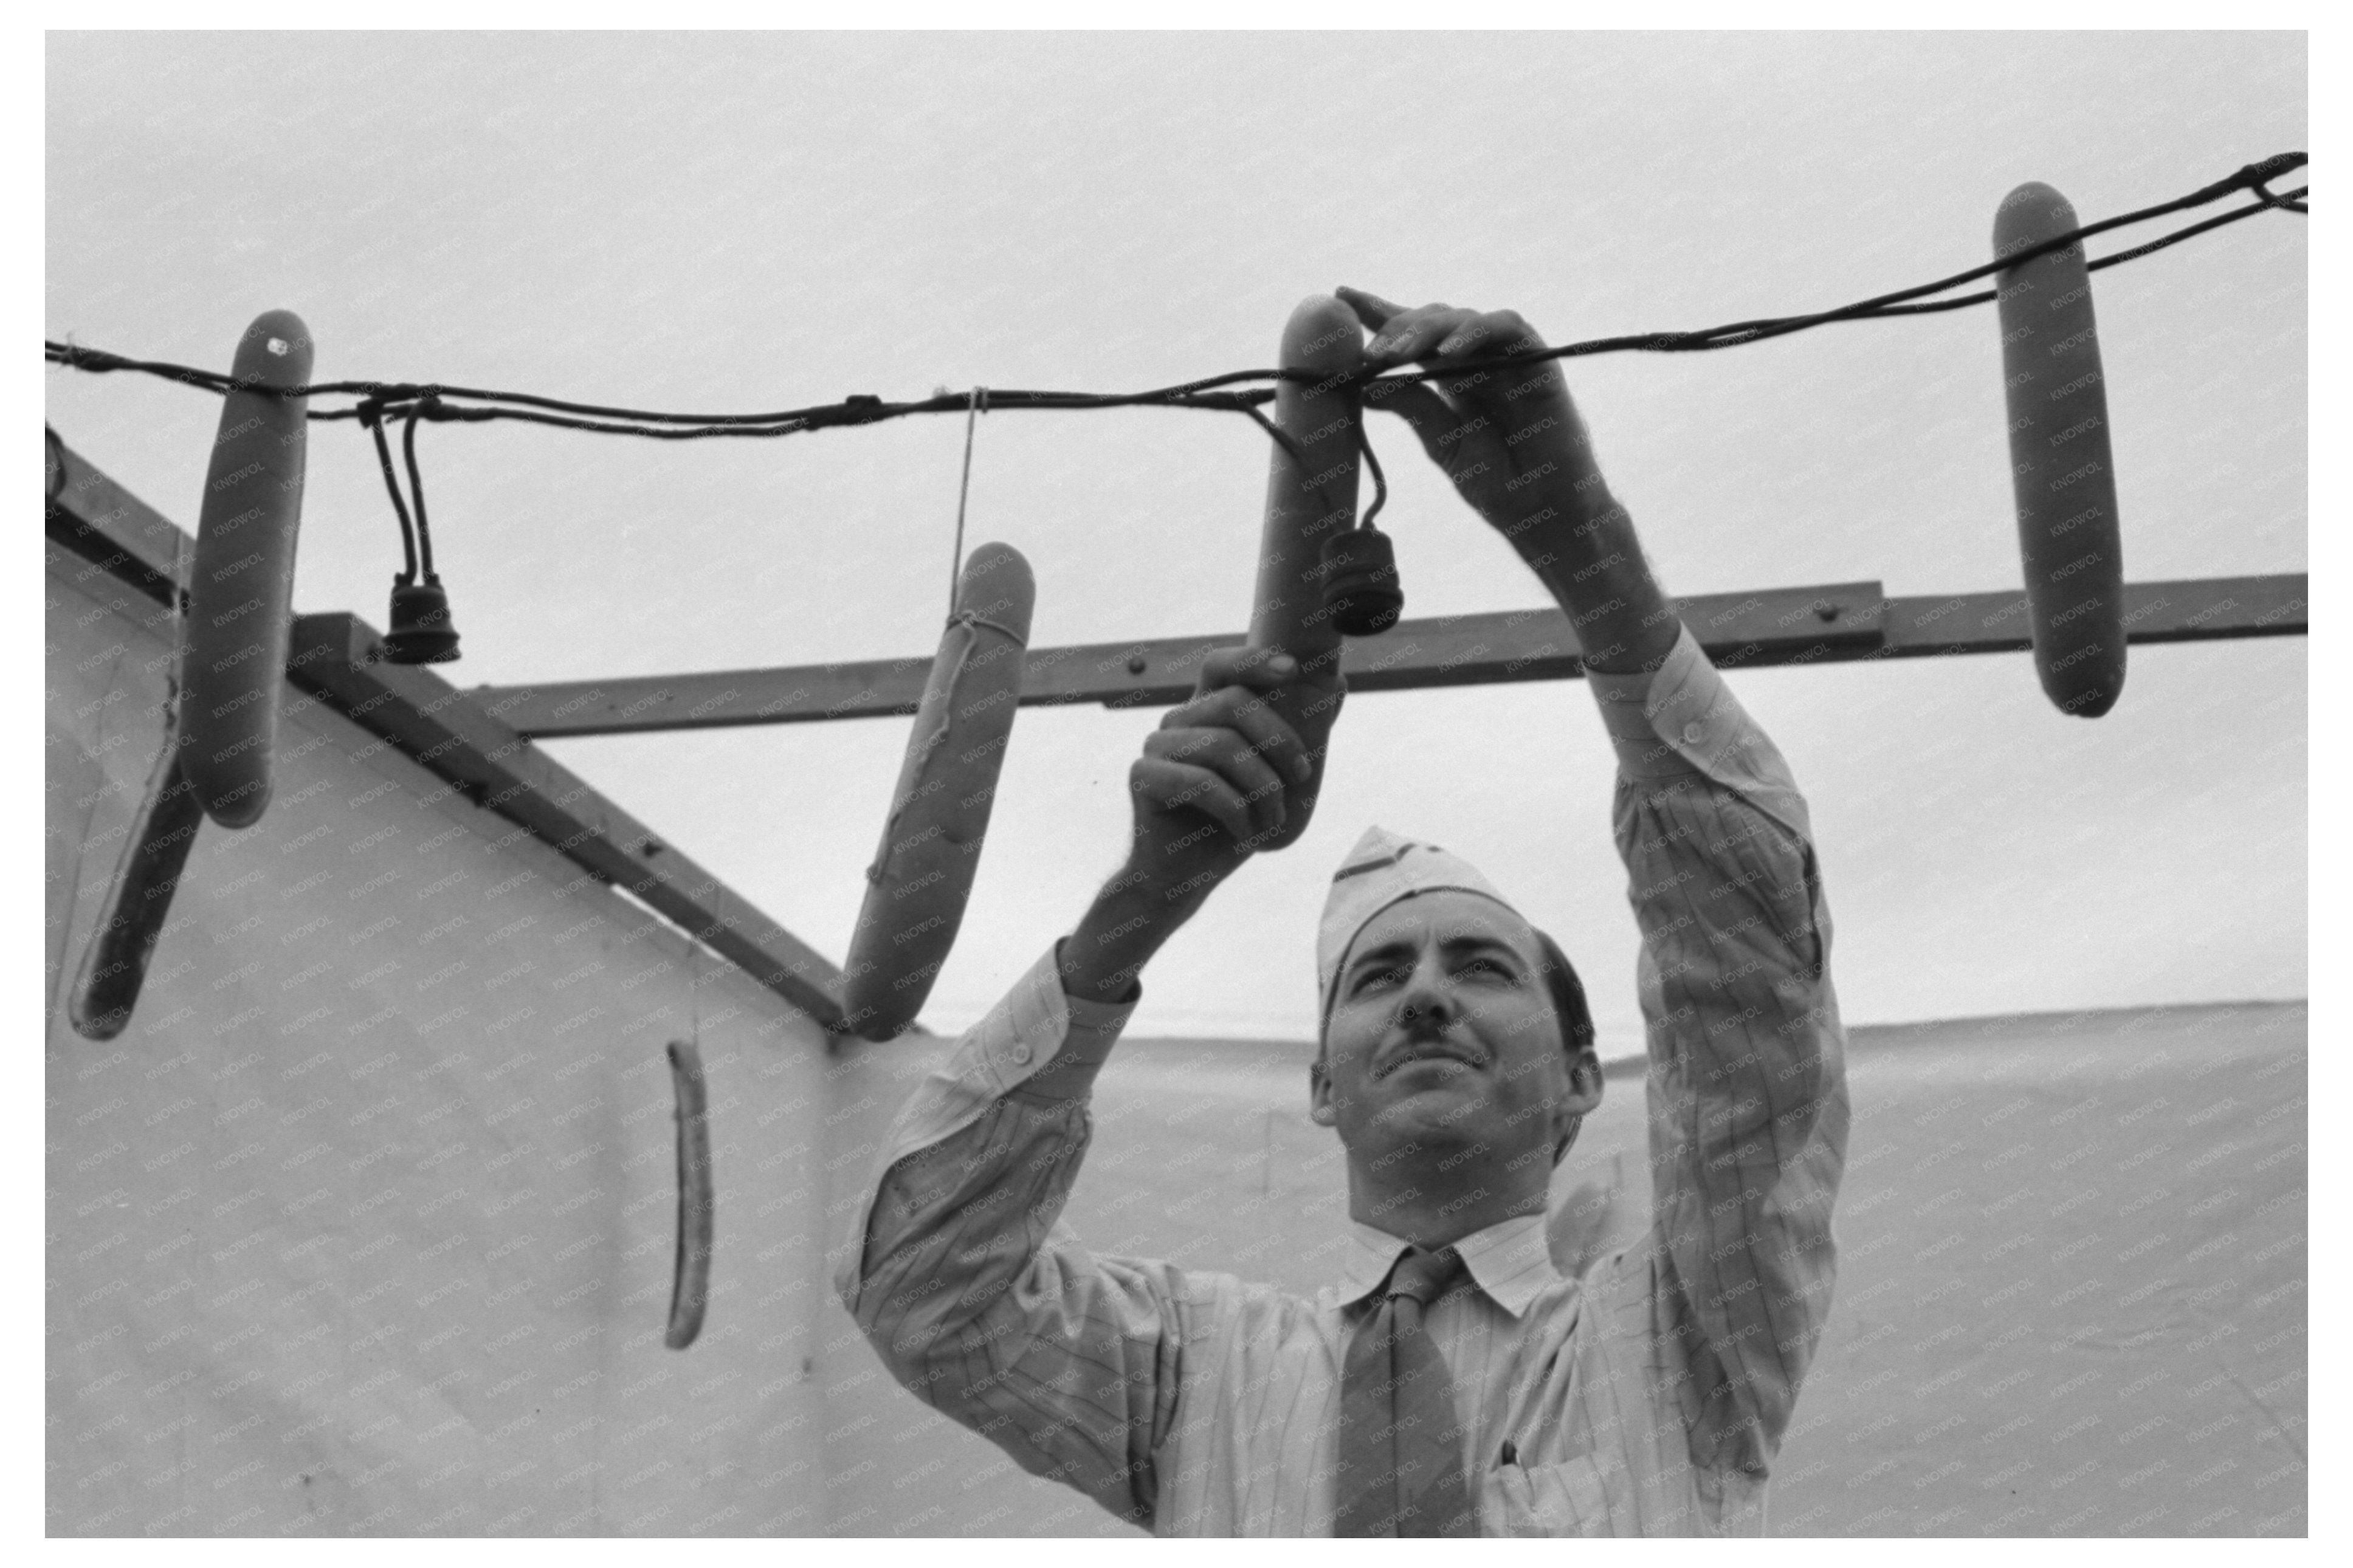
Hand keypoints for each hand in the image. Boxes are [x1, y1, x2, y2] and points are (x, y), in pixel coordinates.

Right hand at [1128, 646, 1340, 895]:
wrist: (1188, 877)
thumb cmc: (1235, 824)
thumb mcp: (1277, 777)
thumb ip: (1302, 731)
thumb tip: (1339, 681)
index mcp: (1206, 712)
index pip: (1221, 665)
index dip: (1254, 660)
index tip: (1293, 670)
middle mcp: (1177, 721)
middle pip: (1234, 703)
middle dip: (1280, 740)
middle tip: (1303, 778)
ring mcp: (1155, 746)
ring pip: (1223, 745)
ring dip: (1263, 788)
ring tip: (1274, 820)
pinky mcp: (1142, 777)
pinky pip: (1202, 782)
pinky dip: (1237, 812)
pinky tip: (1246, 834)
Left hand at [1336, 288, 1611, 546]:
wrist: (1544, 513)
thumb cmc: (1498, 484)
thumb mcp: (1443, 443)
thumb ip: (1411, 407)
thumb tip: (1364, 384)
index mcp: (1450, 376)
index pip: (1411, 334)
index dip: (1378, 311)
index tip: (1340, 294)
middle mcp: (1478, 359)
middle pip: (1433, 320)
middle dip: (1397, 328)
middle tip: (1370, 351)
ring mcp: (1508, 357)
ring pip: (1464, 318)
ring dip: (1427, 330)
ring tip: (1398, 353)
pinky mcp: (1538, 360)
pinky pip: (1507, 329)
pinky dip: (1475, 333)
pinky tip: (1447, 351)